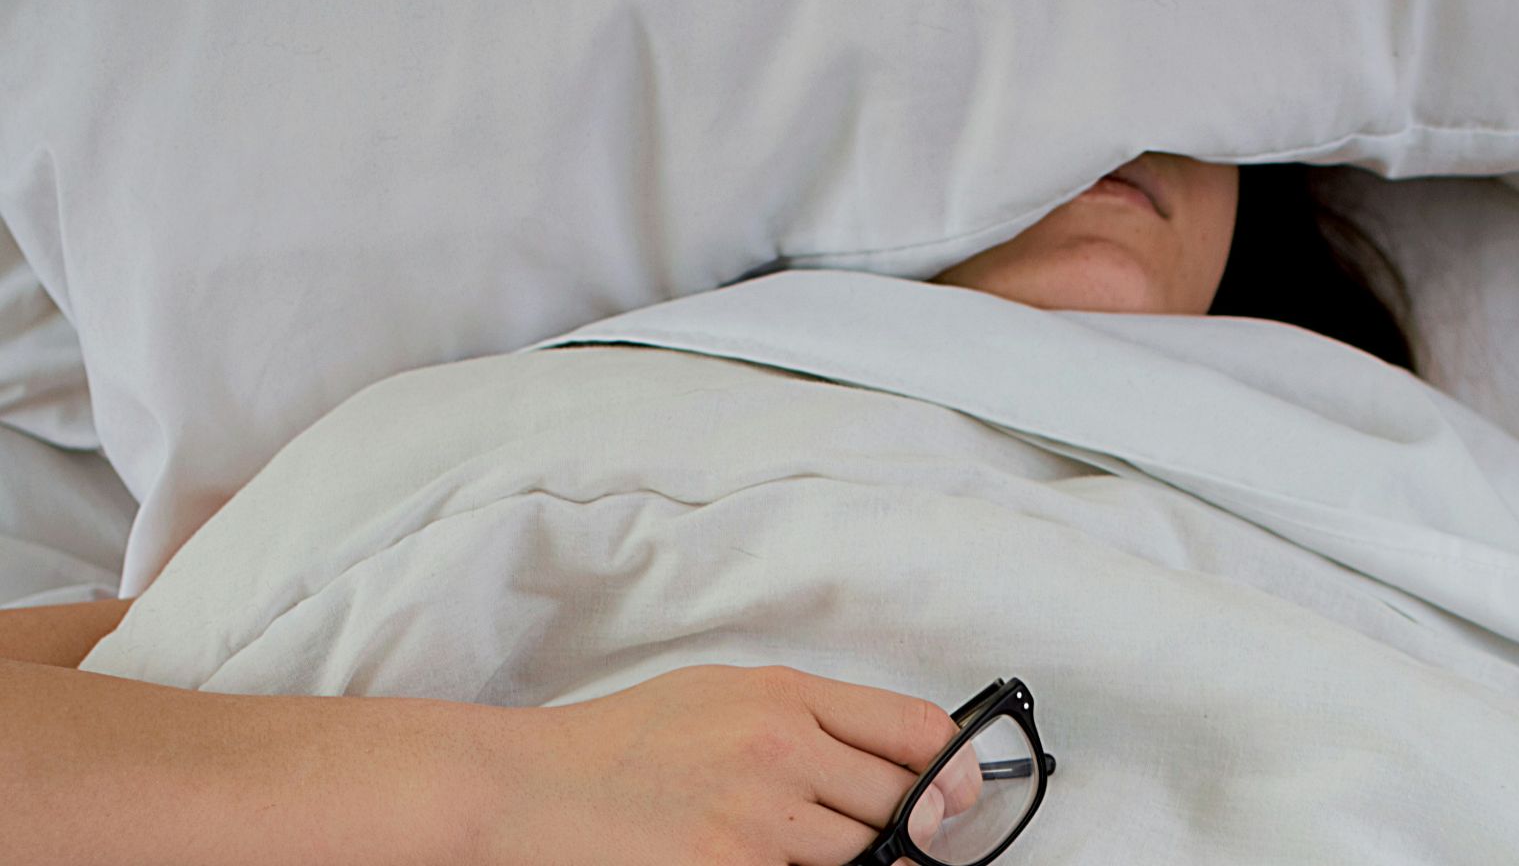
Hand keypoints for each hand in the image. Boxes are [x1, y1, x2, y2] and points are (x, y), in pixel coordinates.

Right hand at [482, 664, 981, 865]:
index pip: (915, 730)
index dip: (956, 770)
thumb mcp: (721, 695)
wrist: (530, 789)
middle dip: (915, 826)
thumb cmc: (624, 742)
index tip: (961, 794)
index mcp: (784, 694)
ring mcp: (757, 819)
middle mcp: (781, 749)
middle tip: (909, 839)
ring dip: (866, 862)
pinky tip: (787, 861)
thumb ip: (808, 720)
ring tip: (821, 846)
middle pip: (903, 800)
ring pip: (865, 856)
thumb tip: (895, 762)